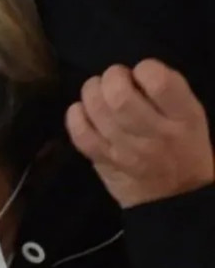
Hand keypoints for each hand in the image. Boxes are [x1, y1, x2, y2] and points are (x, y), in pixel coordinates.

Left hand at [67, 60, 214, 208]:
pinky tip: (82, 109)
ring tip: (98, 90)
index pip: (159, 82)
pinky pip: (80, 133)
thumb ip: (167, 94)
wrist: (174, 199)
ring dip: (92, 91)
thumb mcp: (192, 118)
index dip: (145, 68)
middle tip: (114, 79)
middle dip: (112, 77)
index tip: (141, 73)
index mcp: (184, 118)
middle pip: (120, 96)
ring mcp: (125, 149)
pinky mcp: (102, 160)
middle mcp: (154, 133)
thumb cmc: (185, 150)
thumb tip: (134, 74)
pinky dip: (75, 115)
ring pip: (97, 110)